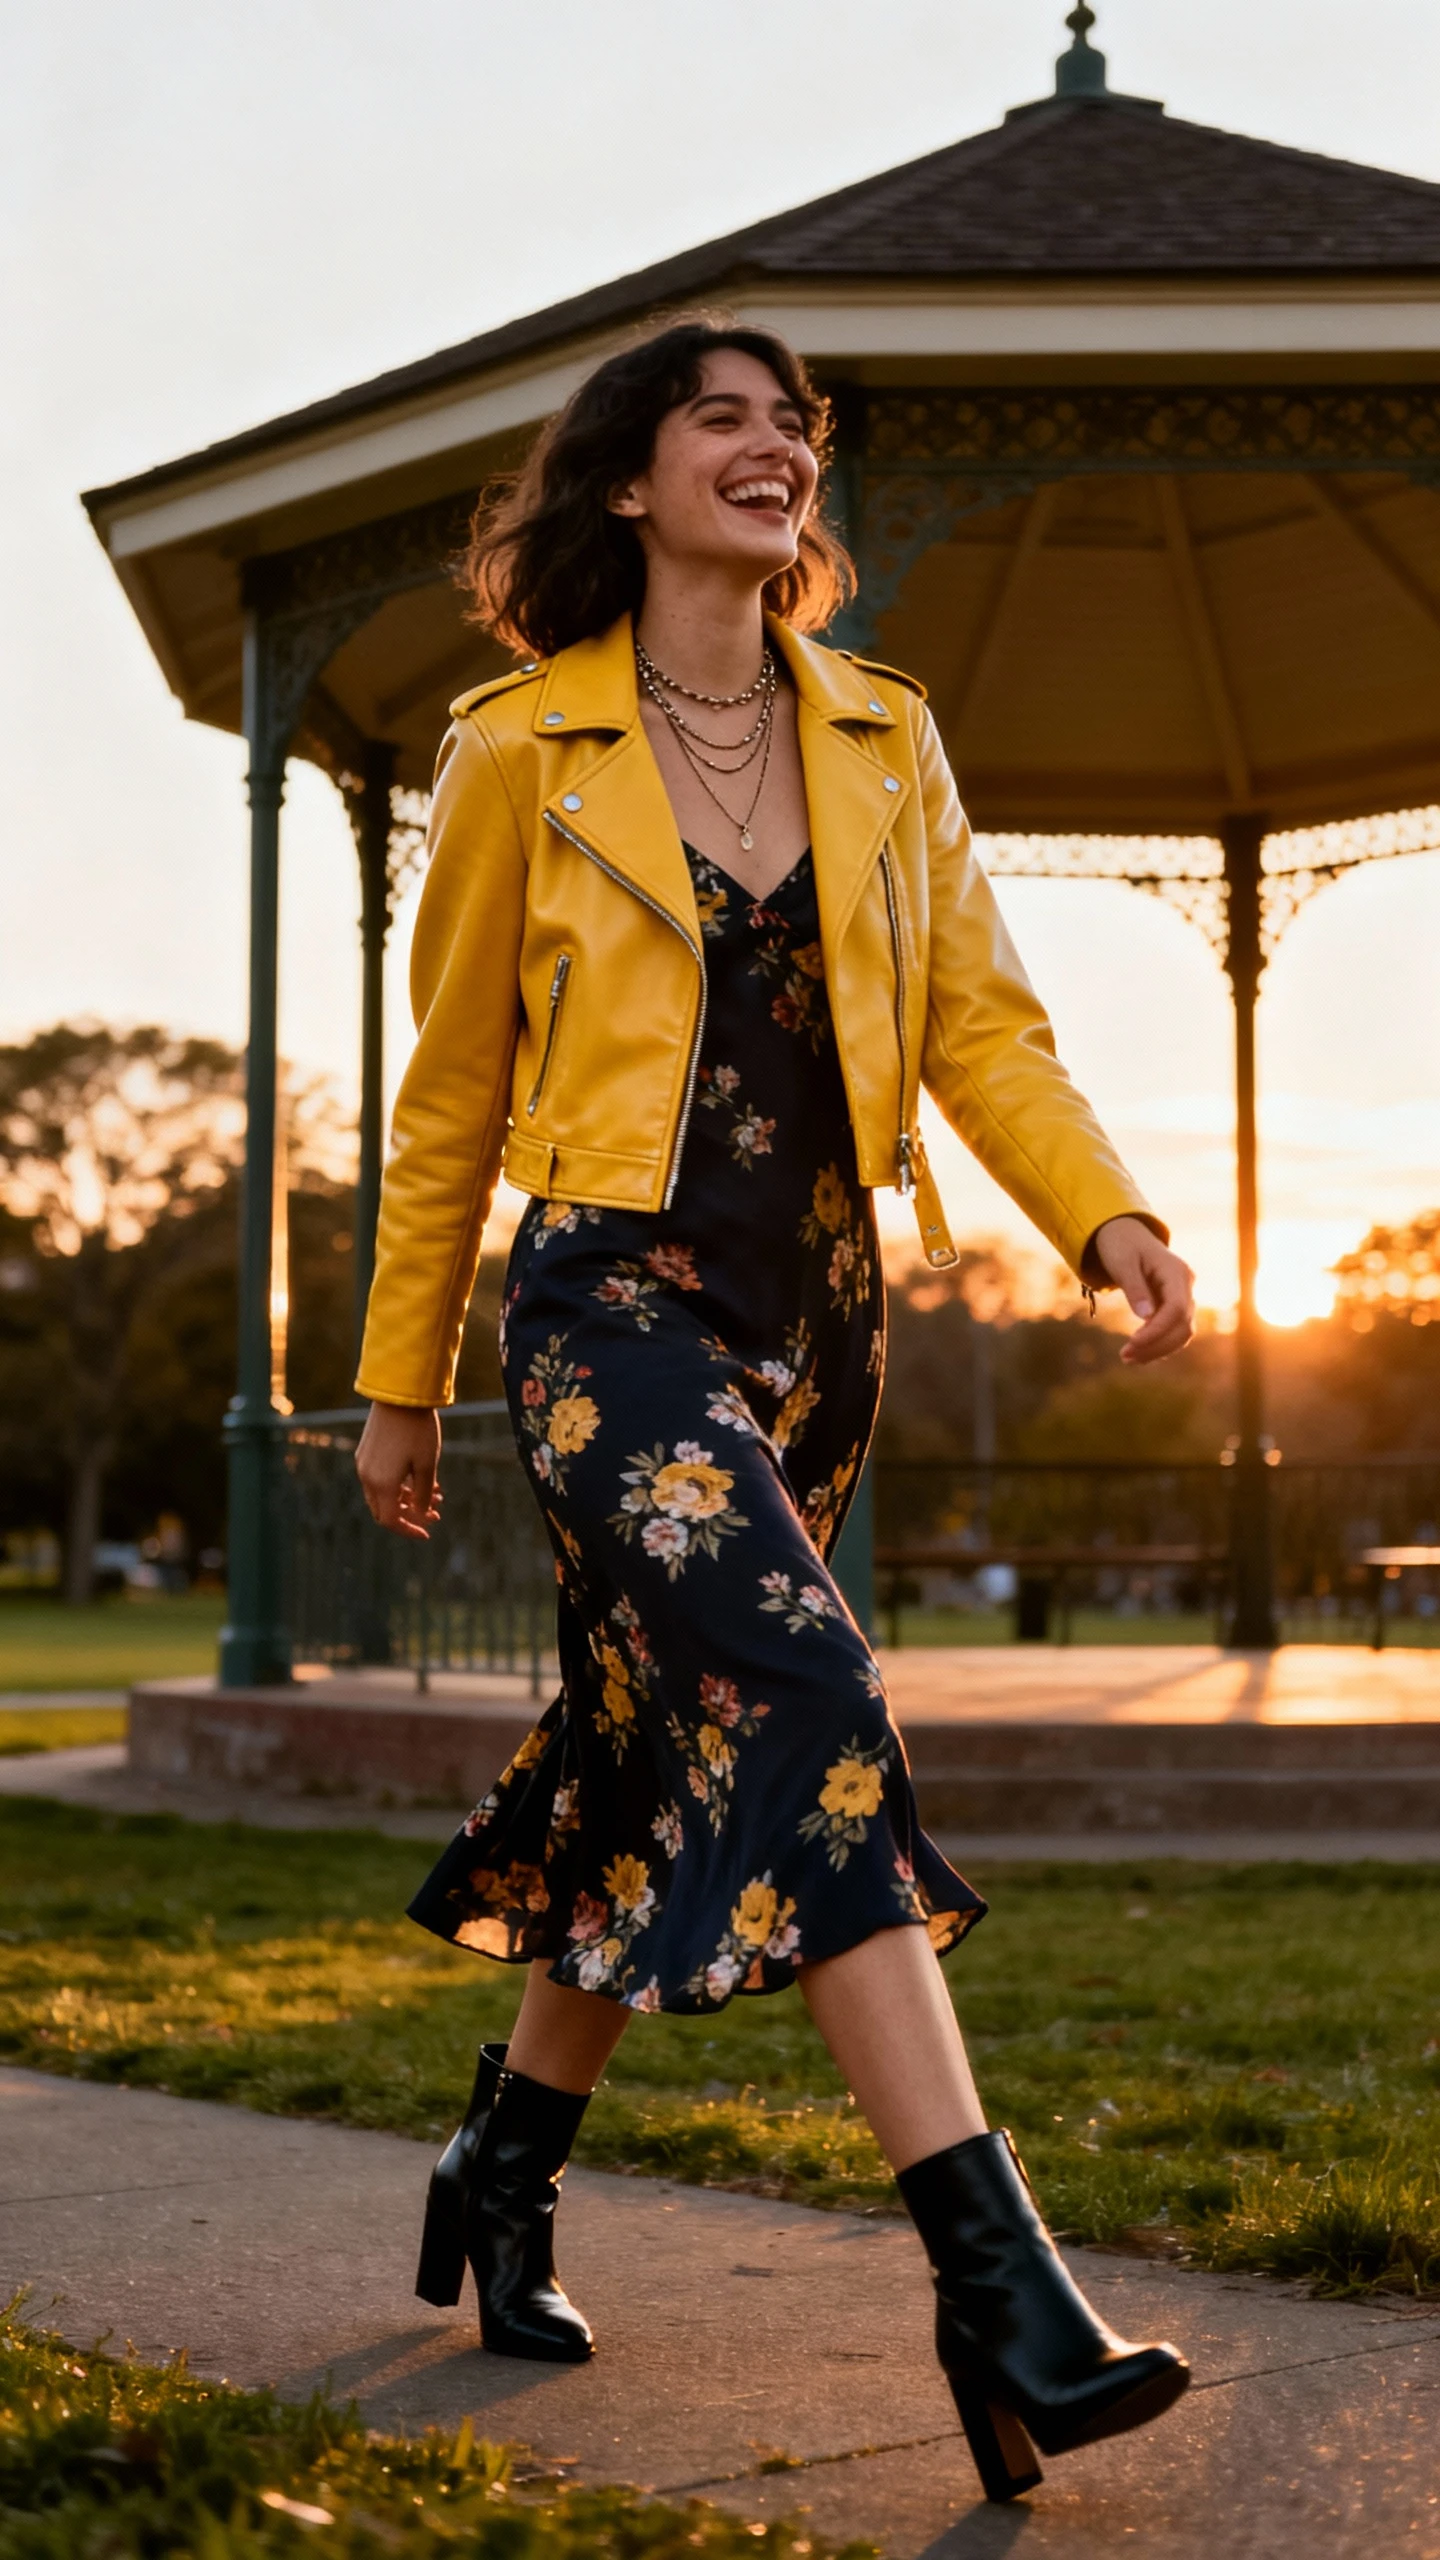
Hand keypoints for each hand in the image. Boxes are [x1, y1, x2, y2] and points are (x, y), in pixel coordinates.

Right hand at [355, 1402, 442, 1539]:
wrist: (399, 1395)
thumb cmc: (417, 1429)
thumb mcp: (427, 1465)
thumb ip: (424, 1495)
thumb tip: (422, 1515)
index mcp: (381, 1484)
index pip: (391, 1521)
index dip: (410, 1530)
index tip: (428, 1532)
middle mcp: (367, 1477)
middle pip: (384, 1511)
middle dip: (410, 1515)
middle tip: (435, 1511)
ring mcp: (364, 1463)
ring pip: (383, 1494)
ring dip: (407, 1498)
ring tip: (436, 1491)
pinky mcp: (365, 1451)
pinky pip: (379, 1478)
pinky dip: (398, 1484)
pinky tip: (420, 1476)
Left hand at [1091, 1217, 1194, 1365]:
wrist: (1127, 1235)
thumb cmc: (1121, 1245)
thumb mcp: (1122, 1262)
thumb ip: (1134, 1288)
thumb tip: (1146, 1318)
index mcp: (1176, 1271)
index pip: (1176, 1309)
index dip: (1157, 1331)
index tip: (1132, 1344)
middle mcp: (1186, 1285)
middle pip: (1183, 1325)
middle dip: (1156, 1345)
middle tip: (1124, 1357)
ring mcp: (1183, 1296)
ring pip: (1182, 1332)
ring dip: (1158, 1349)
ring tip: (1128, 1358)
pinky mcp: (1175, 1306)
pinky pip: (1173, 1330)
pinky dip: (1158, 1344)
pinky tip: (1138, 1353)